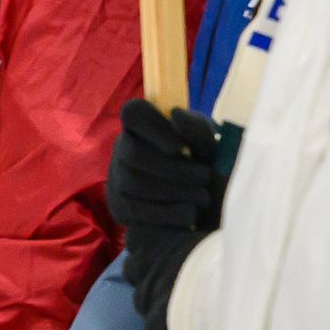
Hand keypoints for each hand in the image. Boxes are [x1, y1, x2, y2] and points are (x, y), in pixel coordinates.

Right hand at [107, 99, 223, 329]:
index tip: (182, 149)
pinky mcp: (118, 205)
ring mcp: (116, 176)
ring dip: (171, 193)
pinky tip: (187, 216)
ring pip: (130, 182)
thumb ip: (198, 130)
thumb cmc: (213, 171)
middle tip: (203, 178)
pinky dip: (163, 214)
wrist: (214, 213)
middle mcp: (123, 146)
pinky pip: (130, 209)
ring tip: (201, 198)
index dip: (154, 130)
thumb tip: (174, 115)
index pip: (132, 112)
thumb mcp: (213, 148)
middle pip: (131, 153)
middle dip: (171, 170)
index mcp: (146, 124)